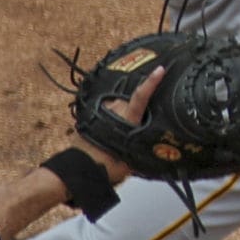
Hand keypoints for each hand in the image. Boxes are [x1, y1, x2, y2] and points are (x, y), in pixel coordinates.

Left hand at [79, 66, 163, 185]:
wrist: (79, 169)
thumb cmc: (105, 166)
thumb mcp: (131, 162)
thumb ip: (140, 150)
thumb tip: (149, 148)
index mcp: (127, 119)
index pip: (141, 96)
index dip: (151, 82)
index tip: (160, 70)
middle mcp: (114, 110)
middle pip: (131, 103)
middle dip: (134, 112)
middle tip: (134, 130)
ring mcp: (102, 111)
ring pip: (118, 108)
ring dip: (121, 117)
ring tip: (118, 136)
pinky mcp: (91, 116)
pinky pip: (106, 113)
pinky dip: (110, 120)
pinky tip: (108, 134)